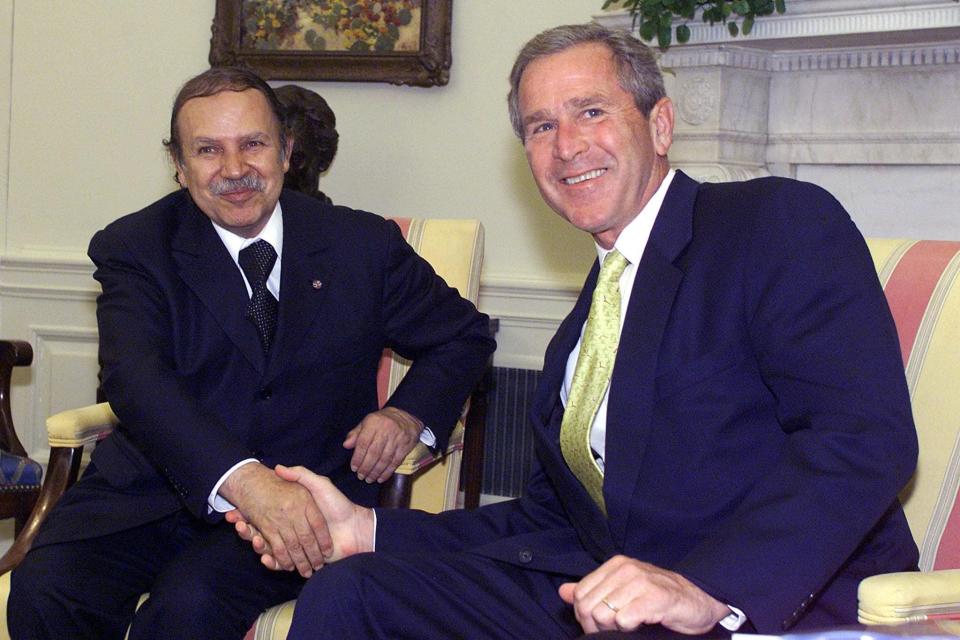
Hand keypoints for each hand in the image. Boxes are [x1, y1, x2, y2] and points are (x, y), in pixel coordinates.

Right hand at [229, 465, 374, 570]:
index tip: (234, 512)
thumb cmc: (338, 505)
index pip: (264, 514)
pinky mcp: (300, 559)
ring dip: (256, 544)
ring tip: (250, 538)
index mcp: (292, 513)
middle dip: (246, 528)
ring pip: (268, 546)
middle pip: (261, 530)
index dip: (248, 514)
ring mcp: (295, 545)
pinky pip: (281, 562)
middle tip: (234, 523)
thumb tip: (278, 467)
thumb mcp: (319, 485)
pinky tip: (265, 557)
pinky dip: (272, 562)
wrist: (355, 529)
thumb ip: (301, 475)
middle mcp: (291, 529)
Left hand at [343, 406, 422, 482]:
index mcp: (373, 423)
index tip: (354, 468)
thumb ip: (355, 433)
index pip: (363, 443)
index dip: (358, 457)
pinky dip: (387, 472)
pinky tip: (381, 478)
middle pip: (374, 453)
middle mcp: (385, 430)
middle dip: (366, 467)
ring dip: (376, 472)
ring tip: (369, 479)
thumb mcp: (367, 422)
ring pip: (385, 459)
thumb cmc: (382, 421)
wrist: (406, 416)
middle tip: (361, 476)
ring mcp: (397, 438)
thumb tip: (346, 445)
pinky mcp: (405, 446)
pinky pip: (395, 461)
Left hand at [558, 556, 729, 634]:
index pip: (580, 594)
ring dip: (614, 628)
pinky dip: (629, 629)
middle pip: (588, 606)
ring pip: (603, 614)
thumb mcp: (623, 590)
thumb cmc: (659, 598)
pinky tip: (642, 625)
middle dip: (596, 626)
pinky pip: (624, 620)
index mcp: (614, 565)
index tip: (600, 625)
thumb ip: (593, 590)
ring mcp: (640, 581)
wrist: (700, 600)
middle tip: (615, 629)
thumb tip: (563, 592)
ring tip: (631, 626)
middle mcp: (625, 568)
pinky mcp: (655, 597)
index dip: (584, 617)